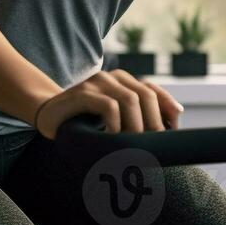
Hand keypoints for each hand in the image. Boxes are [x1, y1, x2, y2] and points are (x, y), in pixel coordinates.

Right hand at [33, 69, 183, 139]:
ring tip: (132, 146)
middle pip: (146, 96)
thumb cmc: (86, 121)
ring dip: (136, 126)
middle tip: (151, 147)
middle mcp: (112, 77)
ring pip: (130, 100)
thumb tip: (176, 116)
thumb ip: (139, 115)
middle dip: (153, 123)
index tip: (172, 132)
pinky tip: (112, 138)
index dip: (167, 109)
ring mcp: (96, 82)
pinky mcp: (82, 93)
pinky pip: (109, 105)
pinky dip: (116, 124)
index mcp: (124, 80)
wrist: (49, 115)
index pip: (153, 90)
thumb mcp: (115, 118)